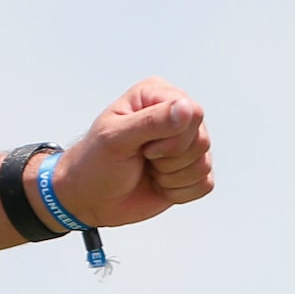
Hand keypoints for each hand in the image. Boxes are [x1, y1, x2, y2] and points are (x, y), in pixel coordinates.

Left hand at [49, 80, 212, 228]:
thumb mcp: (116, 139)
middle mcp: (176, 115)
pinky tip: (158, 184)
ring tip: (148, 171)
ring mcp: (186, 144)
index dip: (171, 139)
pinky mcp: (191, 170)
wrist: (89, 199)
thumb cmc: (95, 163)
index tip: (142, 147)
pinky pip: (205, 184)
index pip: (192, 113)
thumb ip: (152, 121)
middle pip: (201, 140)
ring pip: (203, 164)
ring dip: (171, 178)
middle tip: (143, 158)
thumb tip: (188, 108)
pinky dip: (179, 192)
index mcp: (158, 95)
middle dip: (169, 160)